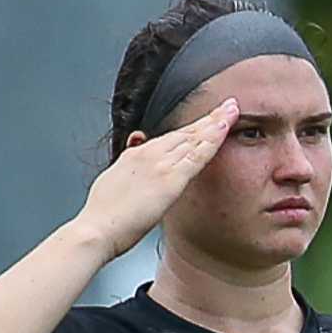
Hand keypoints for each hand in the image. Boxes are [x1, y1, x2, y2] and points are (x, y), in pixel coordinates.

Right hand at [73, 99, 237, 258]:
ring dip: (216, 121)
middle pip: (186, 132)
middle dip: (209, 117)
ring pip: (194, 138)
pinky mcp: (171, 178)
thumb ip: (129, 161)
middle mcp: (149, 153)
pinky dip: (213, 139)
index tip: (209, 117)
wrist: (98, 228)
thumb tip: (137, 145)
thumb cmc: (104, 213)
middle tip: (228, 104)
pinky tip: (225, 127)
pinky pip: (198, 154)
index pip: (172, 136)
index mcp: (136, 155)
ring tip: (233, 108)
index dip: (193, 126)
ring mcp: (161, 164)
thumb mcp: (114, 180)